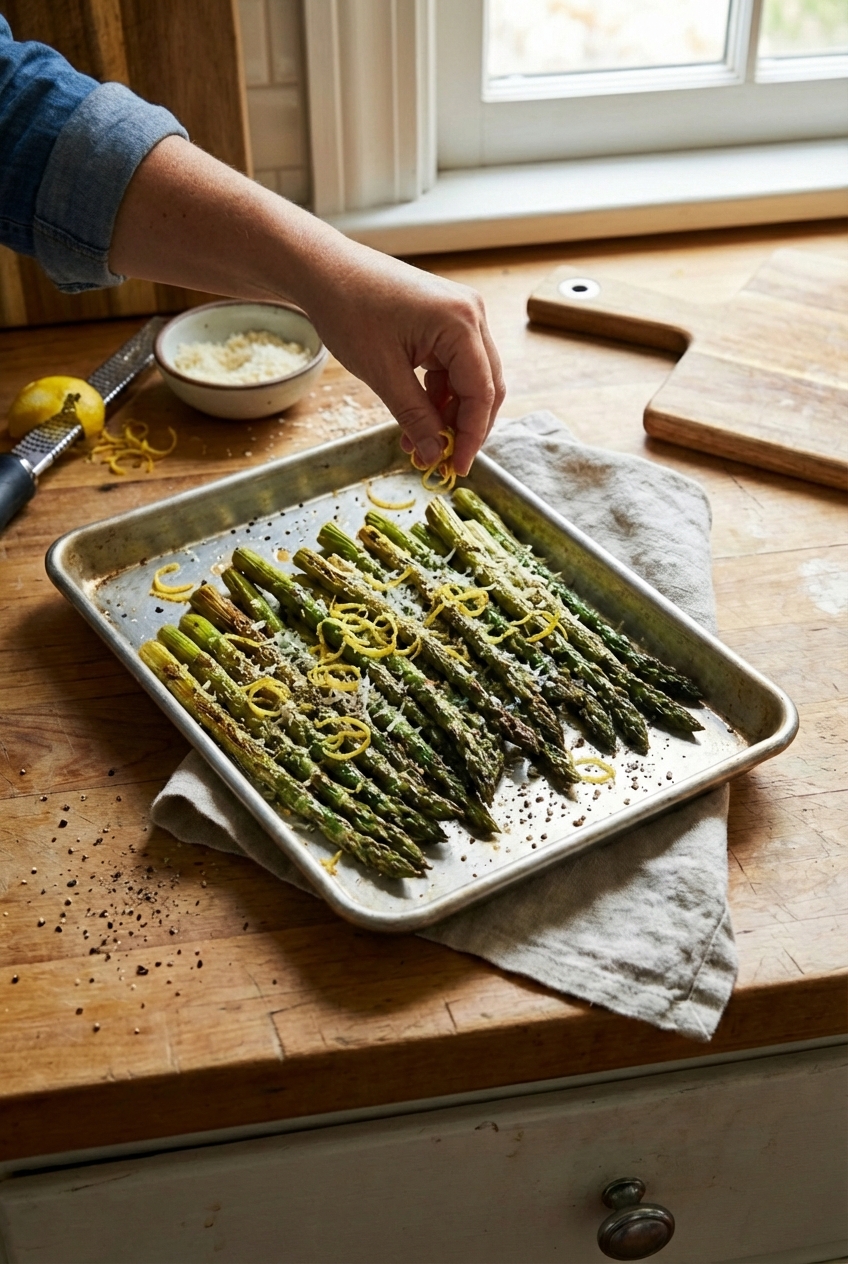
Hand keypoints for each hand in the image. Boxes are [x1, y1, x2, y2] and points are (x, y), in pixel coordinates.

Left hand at [296, 241, 505, 475]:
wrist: (323, 270)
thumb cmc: (348, 310)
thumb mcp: (382, 374)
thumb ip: (415, 417)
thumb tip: (436, 455)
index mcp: (461, 323)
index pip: (483, 392)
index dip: (473, 435)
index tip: (458, 467)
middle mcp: (471, 315)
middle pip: (486, 386)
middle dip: (466, 427)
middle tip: (445, 461)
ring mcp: (460, 315)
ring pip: (470, 379)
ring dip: (449, 414)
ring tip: (420, 443)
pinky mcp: (445, 320)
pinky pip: (453, 366)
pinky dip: (439, 395)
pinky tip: (418, 418)